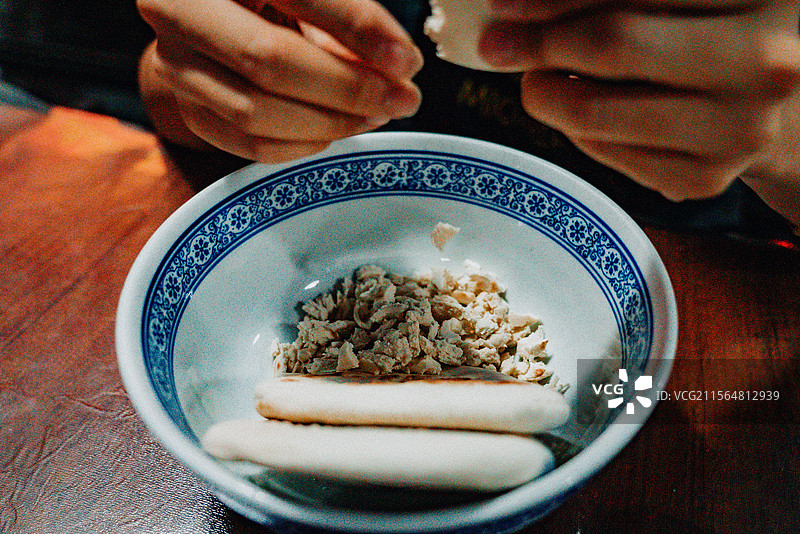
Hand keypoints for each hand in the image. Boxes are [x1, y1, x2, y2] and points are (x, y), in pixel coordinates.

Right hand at [137, 0, 422, 162]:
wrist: (211, 17)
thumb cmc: (277, 1)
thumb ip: (347, 14)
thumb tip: (401, 66)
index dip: (355, 26)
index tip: (406, 60)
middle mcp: (179, 12)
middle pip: (267, 60)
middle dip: (347, 88)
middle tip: (402, 98)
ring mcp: (176, 67)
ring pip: (256, 112)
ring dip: (331, 122)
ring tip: (377, 113)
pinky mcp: (191, 112)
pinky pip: (251, 145)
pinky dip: (305, 144)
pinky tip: (340, 128)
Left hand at [479, 0, 799, 201]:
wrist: (777, 110)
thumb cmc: (717, 38)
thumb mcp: (688, 2)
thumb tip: (520, 7)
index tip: (504, 4)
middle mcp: (764, 62)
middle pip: (613, 44)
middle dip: (537, 43)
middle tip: (497, 44)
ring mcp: (736, 130)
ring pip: (596, 112)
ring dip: (543, 94)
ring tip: (534, 80)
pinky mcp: (704, 180)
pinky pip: (604, 153)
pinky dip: (573, 129)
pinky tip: (577, 110)